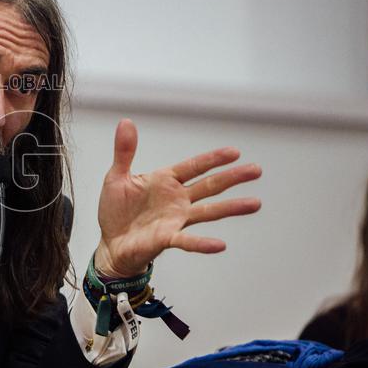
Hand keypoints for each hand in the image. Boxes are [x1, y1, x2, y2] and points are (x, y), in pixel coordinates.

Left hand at [94, 119, 261, 277]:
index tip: (235, 152)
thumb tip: (126, 122)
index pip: (194, 167)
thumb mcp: (116, 177)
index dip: (213, 159)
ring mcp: (175, 220)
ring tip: (255, 203)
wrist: (110, 242)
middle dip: (233, 177)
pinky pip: (188, 241)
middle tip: (256, 170)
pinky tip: (220, 245)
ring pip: (208, 211)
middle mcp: (177, 200)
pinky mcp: (168, 239)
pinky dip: (203, 243)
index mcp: (165, 181)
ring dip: (231, 207)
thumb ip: (124, 152)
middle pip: (210, 186)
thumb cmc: (115, 211)